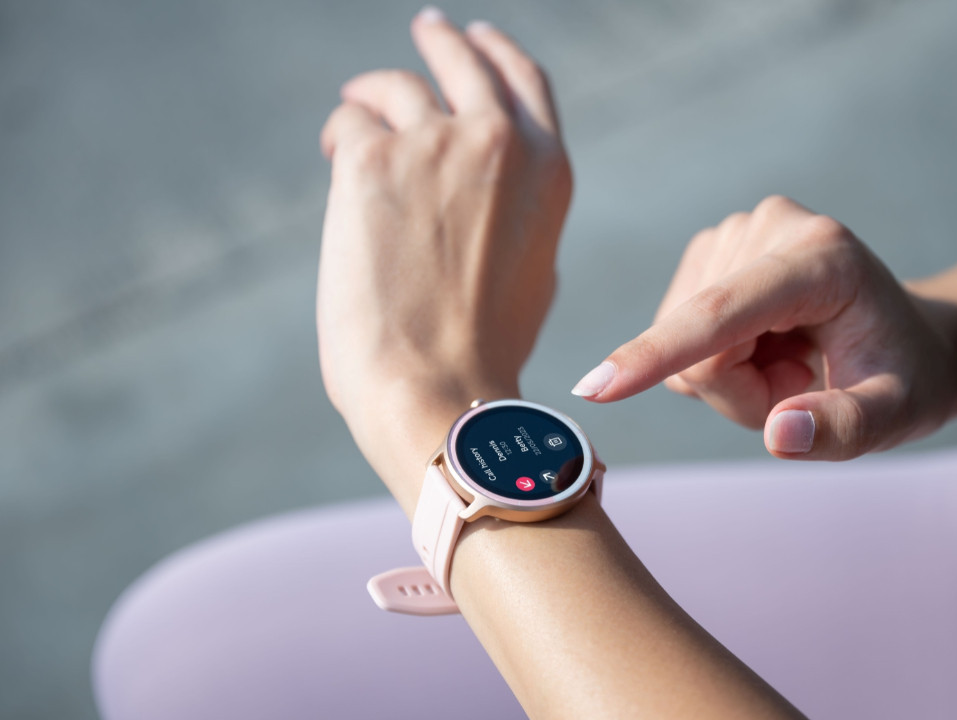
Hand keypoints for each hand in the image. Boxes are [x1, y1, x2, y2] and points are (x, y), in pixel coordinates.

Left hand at [317, 10, 569, 425]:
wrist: (438, 386)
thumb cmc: (483, 349)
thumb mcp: (533, 268)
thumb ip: (519, 211)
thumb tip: (486, 188)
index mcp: (549, 170)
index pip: (524, 80)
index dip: (495, 51)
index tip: (472, 36)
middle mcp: (500, 141)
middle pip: (462, 59)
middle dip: (439, 39)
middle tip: (424, 28)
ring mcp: (436, 144)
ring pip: (395, 89)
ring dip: (371, 100)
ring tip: (353, 125)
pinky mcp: (373, 160)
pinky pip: (350, 124)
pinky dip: (341, 140)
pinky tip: (336, 166)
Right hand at [572, 196, 956, 459]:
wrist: (910, 339)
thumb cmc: (905, 378)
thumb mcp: (896, 417)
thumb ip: (843, 428)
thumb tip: (780, 435)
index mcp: (822, 257)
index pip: (723, 312)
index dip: (659, 353)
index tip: (595, 389)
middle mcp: (771, 226)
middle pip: (699, 341)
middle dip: (737, 389)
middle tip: (800, 384)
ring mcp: (736, 232)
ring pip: (684, 342)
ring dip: (729, 377)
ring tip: (789, 363)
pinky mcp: (712, 250)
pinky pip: (680, 333)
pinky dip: (717, 360)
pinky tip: (766, 346)